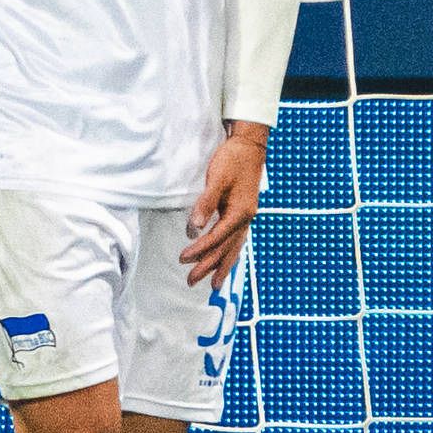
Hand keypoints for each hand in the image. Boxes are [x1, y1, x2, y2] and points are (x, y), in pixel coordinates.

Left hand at [179, 123, 268, 289]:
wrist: (250, 146)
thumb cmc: (232, 160)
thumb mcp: (217, 179)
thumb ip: (206, 203)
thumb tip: (195, 228)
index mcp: (240, 212)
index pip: (216, 238)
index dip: (199, 250)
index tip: (183, 259)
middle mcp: (245, 219)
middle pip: (225, 249)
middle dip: (208, 267)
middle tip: (191, 282)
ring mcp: (247, 217)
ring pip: (234, 248)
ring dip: (222, 267)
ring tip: (215, 285)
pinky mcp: (244, 213)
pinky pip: (237, 240)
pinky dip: (230, 254)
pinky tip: (226, 261)